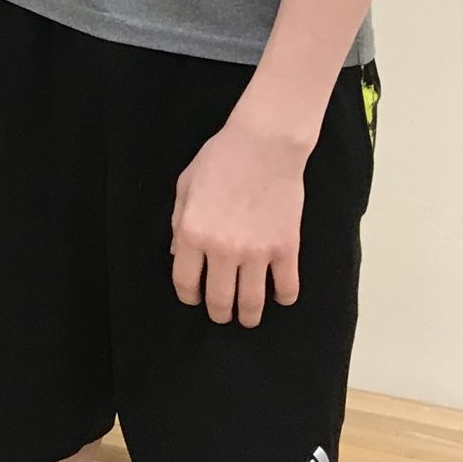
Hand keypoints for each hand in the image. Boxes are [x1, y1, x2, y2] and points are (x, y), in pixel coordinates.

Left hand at [171, 116, 308, 326]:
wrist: (264, 145)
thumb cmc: (219, 160)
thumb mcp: (184, 186)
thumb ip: (177, 223)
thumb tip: (176, 255)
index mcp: (192, 234)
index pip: (185, 282)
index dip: (189, 297)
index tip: (194, 299)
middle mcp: (222, 249)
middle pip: (219, 299)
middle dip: (219, 313)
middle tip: (222, 314)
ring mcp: (256, 252)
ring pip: (252, 301)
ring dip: (249, 315)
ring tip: (248, 317)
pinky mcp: (286, 248)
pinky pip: (286, 287)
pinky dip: (284, 297)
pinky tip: (280, 296)